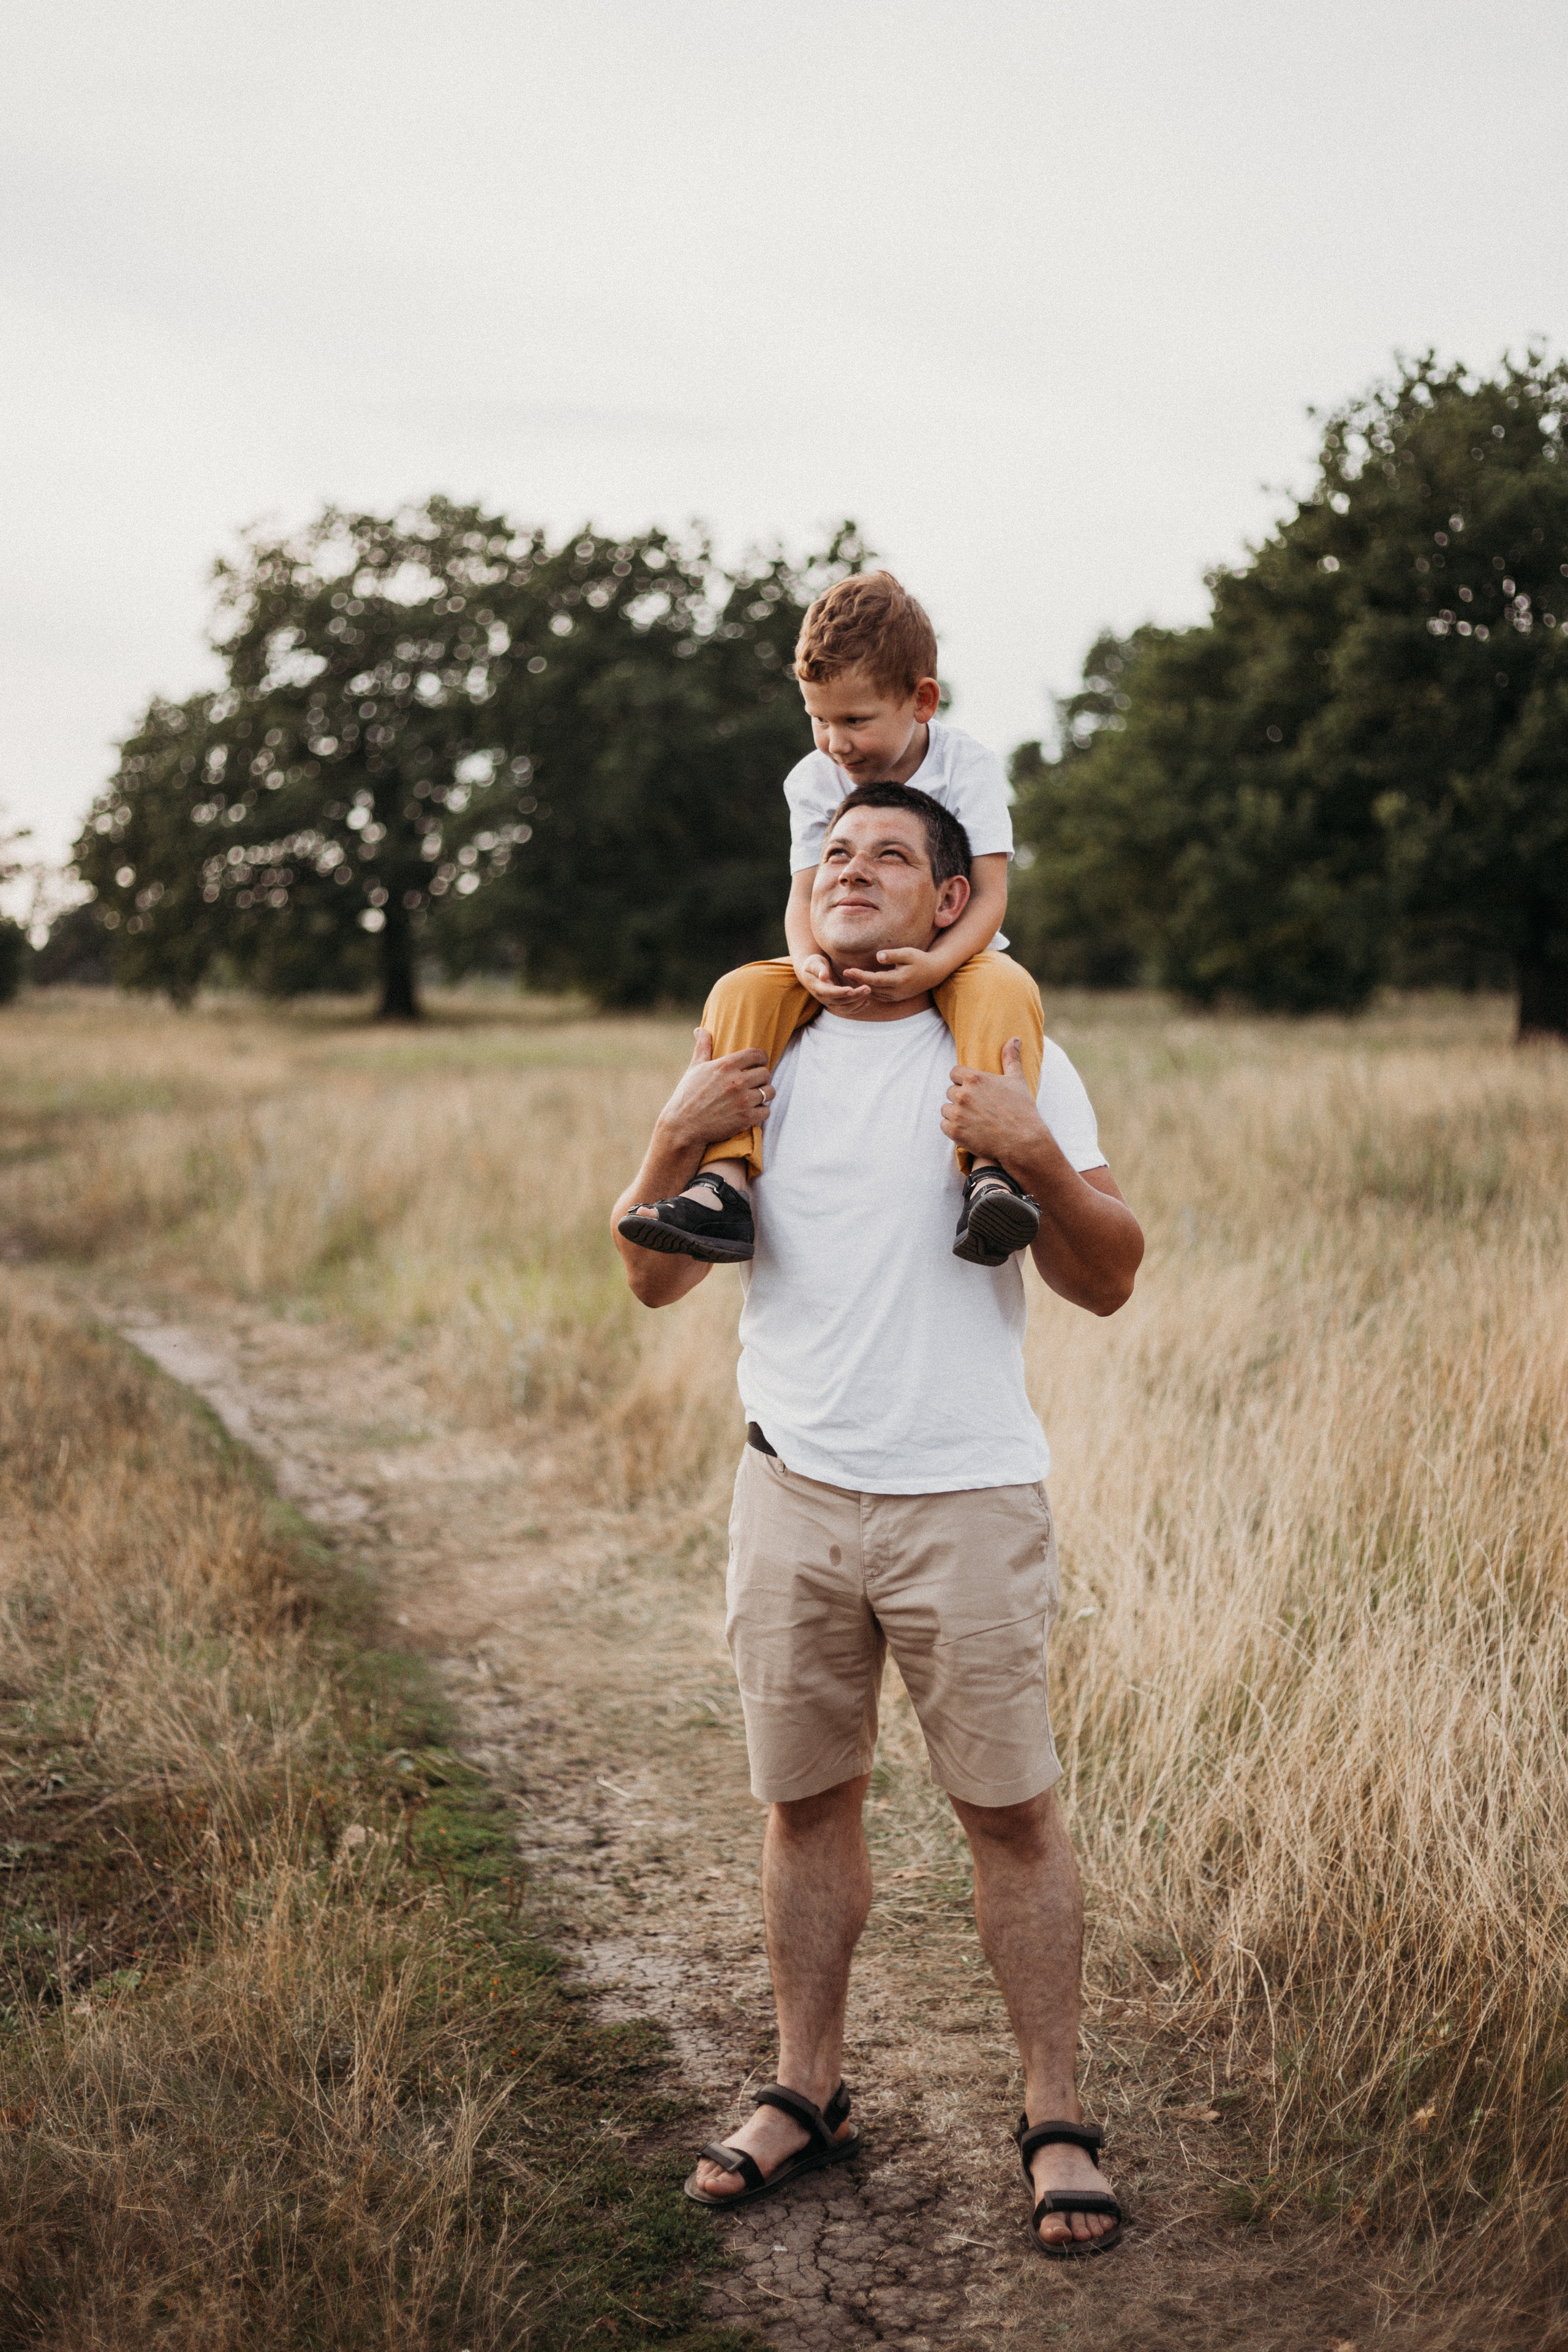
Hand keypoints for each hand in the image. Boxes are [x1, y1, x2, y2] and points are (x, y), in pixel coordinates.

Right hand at [657, 1028, 774, 1153]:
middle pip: (766, 1073)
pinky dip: (761, 1112)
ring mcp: (743, 1101)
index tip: (761, 1062)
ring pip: (770, 1092)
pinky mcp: (746, 1119)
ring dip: (764, 1094)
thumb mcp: (694, 1069)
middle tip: (754, 1083)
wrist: (683, 1127)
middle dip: (761, 1078)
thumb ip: (702, 1048)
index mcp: (725, 1066)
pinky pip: (766, 1111)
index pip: (757, 1054)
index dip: (762, 1058)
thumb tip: (700, 1029)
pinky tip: (752, 1111)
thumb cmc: (687, 1096)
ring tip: (755, 1097)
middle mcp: (736, 1081)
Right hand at [795, 952, 872, 1011]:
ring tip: (868, 990)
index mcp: (816, 987)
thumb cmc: (813, 964)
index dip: (839, 992)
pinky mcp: (836, 1003)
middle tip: (867, 987)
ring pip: (845, 1008)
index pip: (828, 993)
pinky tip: (867, 1001)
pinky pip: (847, 1009)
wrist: (811, 973)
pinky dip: (857, 1007)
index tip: (851, 989)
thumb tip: (823, 976)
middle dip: (854, 996)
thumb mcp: (814, 963)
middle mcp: (823, 998)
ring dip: (858, 1002)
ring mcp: (829, 1002)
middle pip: (839, 1001)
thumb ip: (819, 969)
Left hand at [839, 946, 942, 1002]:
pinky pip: (879, 996)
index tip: (848, 970)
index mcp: (898, 980)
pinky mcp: (897, 998)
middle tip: (844, 972)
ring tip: (850, 977)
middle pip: (871, 988)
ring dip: (862, 987)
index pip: (874, 979)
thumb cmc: (920, 959)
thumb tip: (877, 957)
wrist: (934, 973)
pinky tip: (862, 984)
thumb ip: (892, 955)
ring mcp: (897, 997)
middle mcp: (896, 991)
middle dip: (857, 981)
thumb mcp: (908, 953)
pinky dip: (870, 990)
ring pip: (874, 993)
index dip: (860, 976)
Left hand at [940, 1037, 1042, 1161]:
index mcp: (974, 1078)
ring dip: (956, 1113)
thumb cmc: (1022, 1110)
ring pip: (946, 1109)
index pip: (954, 1073)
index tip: (974, 1090)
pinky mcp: (955, 1132)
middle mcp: (963, 1095)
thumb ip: (1010, 1058)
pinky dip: (953, 1128)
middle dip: (961, 1098)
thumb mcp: (1017, 1080)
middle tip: (978, 1108)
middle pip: (950, 1091)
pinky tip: (968, 1130)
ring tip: (974, 1120)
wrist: (1023, 1142)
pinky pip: (944, 1125)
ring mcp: (957, 1114)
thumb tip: (1015, 1039)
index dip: (963, 1081)